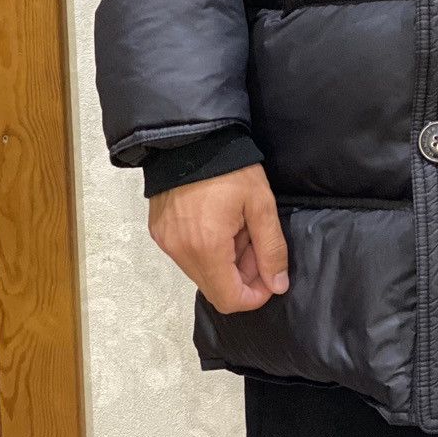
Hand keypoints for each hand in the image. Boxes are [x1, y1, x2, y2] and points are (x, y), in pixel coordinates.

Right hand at [148, 163, 289, 313]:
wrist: (192, 137)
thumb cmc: (231, 168)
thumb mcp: (261, 204)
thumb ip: (271, 248)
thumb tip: (278, 285)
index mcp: (207, 248)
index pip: (229, 300)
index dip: (254, 296)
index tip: (270, 276)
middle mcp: (181, 252)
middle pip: (215, 287)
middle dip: (242, 276)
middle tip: (257, 244)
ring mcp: (166, 243)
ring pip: (201, 272)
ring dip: (225, 262)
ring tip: (239, 228)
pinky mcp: (159, 232)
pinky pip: (186, 255)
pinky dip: (207, 249)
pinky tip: (219, 222)